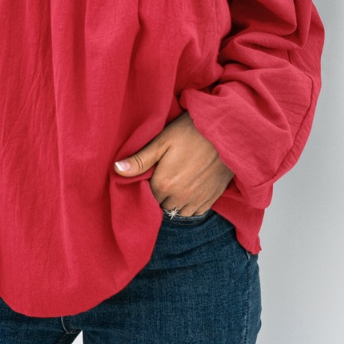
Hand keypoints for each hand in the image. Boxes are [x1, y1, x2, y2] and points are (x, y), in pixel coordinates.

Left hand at [113, 111, 233, 216]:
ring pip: (178, 211)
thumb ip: (140, 160)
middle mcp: (180, 198)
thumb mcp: (162, 141)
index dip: (146, 186)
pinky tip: (189, 188)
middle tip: (162, 175)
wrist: (227, 132)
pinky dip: (190, 204)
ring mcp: (197, 200)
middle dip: (159, 194)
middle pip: (161, 205)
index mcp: (164, 184)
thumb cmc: (191, 132)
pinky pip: (195, 211)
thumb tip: (116, 170)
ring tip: (176, 182)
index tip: (150, 174)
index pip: (146, 197)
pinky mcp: (212, 199)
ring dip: (174, 201)